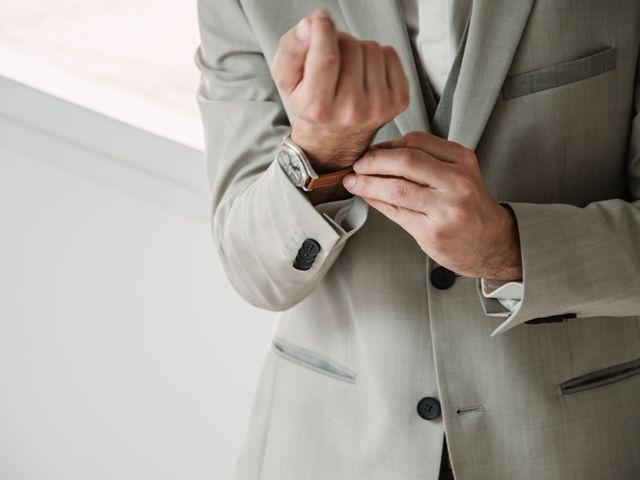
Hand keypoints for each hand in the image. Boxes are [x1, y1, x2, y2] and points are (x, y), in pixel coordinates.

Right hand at [270, 8, 409, 172]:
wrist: (334, 140)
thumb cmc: (310, 105)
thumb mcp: (287, 79)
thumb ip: (291, 47)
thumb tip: (311, 24)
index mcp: (319, 107)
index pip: (326, 58)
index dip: (323, 29)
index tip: (320, 20)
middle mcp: (351, 111)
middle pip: (350, 46)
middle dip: (339, 42)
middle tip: (332, 60)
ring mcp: (378, 108)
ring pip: (372, 47)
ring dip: (358, 50)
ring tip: (348, 70)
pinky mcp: (398, 102)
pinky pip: (390, 54)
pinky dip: (378, 57)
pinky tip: (366, 75)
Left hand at [342, 131, 522, 280]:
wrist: (491, 243)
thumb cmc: (469, 207)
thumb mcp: (457, 173)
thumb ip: (425, 160)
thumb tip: (379, 153)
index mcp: (462, 160)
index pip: (416, 141)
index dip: (386, 145)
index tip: (371, 151)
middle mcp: (457, 181)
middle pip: (405, 161)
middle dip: (372, 161)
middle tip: (357, 165)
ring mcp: (446, 208)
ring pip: (396, 188)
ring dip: (367, 183)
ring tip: (353, 181)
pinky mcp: (432, 231)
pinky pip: (395, 212)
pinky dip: (375, 201)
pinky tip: (367, 196)